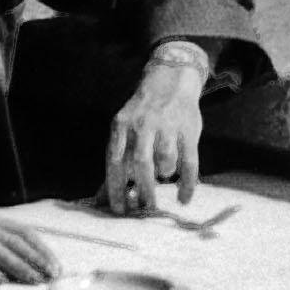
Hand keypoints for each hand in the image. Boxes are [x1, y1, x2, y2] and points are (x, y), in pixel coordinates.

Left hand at [101, 46, 210, 212]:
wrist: (170, 78)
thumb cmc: (142, 113)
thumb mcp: (124, 128)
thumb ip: (116, 161)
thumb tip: (100, 198)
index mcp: (121, 125)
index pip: (115, 161)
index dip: (116, 188)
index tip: (119, 211)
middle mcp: (143, 124)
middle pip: (141, 163)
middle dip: (143, 190)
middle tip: (146, 208)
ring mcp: (167, 126)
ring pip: (165, 161)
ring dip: (164, 175)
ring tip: (164, 178)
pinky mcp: (188, 130)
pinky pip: (189, 163)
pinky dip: (187, 184)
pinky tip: (183, 197)